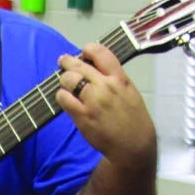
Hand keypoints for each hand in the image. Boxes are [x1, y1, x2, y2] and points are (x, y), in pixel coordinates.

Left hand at [55, 42, 157, 172]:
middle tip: (63, 62)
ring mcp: (92, 101)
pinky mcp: (82, 115)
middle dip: (67, 62)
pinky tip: (66, 99)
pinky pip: (63, 98)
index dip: (88, 49)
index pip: (100, 53)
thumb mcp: (130, 91)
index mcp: (119, 79)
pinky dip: (62, 96)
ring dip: (64, 80)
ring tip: (66, 84)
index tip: (84, 53)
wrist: (133, 145)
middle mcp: (105, 87)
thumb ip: (114, 78)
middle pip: (78, 65)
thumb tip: (94, 66)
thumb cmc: (133, 118)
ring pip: (68, 79)